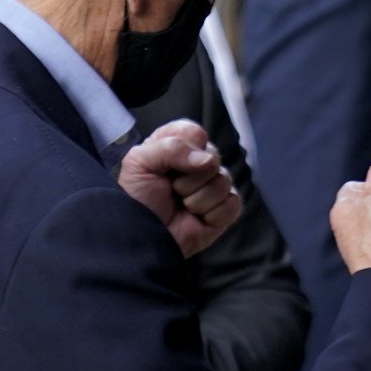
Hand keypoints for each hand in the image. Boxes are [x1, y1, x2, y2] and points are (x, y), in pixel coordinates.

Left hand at [117, 120, 242, 256]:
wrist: (142, 238)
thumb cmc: (136, 199)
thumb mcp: (139, 163)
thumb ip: (170, 148)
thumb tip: (208, 160)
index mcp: (176, 145)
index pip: (195, 132)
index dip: (184, 148)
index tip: (166, 166)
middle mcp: (198, 163)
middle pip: (213, 157)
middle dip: (189, 179)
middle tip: (172, 191)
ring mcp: (213, 186)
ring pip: (224, 181)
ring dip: (198, 199)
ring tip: (183, 207)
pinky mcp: (224, 210)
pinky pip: (233, 203)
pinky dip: (214, 214)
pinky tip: (199, 219)